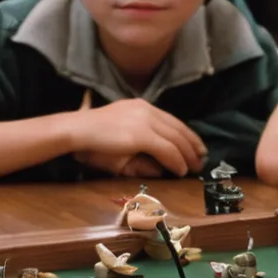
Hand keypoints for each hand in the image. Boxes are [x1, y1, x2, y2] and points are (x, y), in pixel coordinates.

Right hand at [67, 94, 205, 176]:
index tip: (197, 147)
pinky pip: (167, 149)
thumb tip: (162, 167)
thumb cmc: (93, 141)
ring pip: (176, 139)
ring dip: (187, 155)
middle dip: (192, 145)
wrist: (75, 132)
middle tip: (201, 159)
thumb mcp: (122, 146)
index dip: (187, 135)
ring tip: (193, 168)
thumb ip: (142, 153)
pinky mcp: (141, 134)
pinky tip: (180, 170)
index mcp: (142, 107)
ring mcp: (144, 120)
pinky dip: (176, 160)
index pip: (172, 120)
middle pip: (178, 128)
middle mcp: (146, 109)